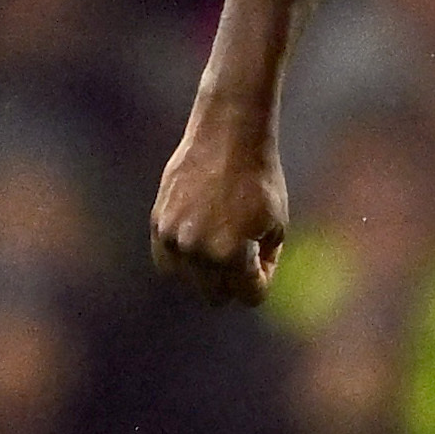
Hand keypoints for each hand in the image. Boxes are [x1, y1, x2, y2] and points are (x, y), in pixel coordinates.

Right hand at [149, 100, 288, 305]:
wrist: (227, 136)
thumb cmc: (259, 179)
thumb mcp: (277, 225)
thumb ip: (264, 261)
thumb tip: (249, 285)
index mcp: (231, 255)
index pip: (249, 296)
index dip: (261, 279)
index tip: (261, 259)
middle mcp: (198, 252)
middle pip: (217, 296)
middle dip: (233, 280)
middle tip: (241, 250)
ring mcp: (174, 240)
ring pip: (189, 282)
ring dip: (205, 270)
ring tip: (218, 237)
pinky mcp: (158, 225)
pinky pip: (167, 262)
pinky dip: (182, 258)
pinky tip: (197, 237)